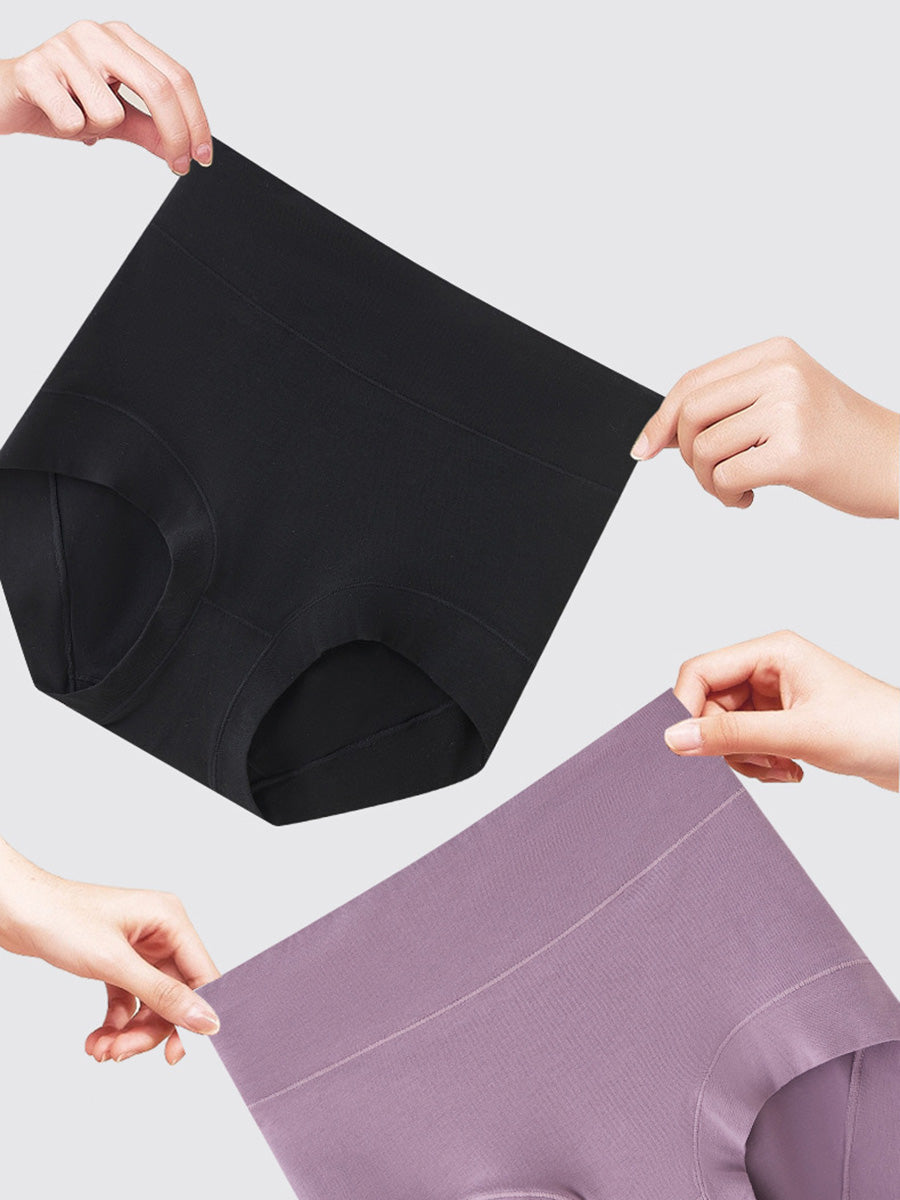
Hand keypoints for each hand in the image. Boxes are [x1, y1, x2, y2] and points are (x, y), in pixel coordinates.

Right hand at [0, 19, 211, 173]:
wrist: (5, 97)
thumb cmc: (61, 100)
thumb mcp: (115, 118)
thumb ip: (150, 129)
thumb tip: (183, 150)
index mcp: (121, 40)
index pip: (176, 77)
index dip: (196, 121)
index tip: (201, 156)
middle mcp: (97, 35)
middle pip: (158, 88)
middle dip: (174, 135)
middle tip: (178, 165)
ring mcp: (64, 47)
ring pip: (111, 112)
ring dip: (98, 129)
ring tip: (76, 116)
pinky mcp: (34, 69)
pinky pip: (73, 120)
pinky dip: (68, 129)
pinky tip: (53, 114)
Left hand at [0, 838, 219, 1063]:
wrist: (15, 911)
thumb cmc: (60, 920)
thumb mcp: (115, 963)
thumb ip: (163, 995)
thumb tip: (206, 1020)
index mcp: (170, 919)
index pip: (201, 975)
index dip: (195, 1015)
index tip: (178, 1052)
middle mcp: (160, 932)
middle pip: (174, 995)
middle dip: (149, 1029)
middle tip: (122, 1053)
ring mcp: (139, 947)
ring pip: (150, 1002)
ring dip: (129, 1031)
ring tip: (102, 1049)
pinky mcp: (117, 961)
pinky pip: (129, 1000)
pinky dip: (115, 1023)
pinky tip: (96, 1038)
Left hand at [630, 336, 898, 517]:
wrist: (896, 462)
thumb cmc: (838, 438)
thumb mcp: (784, 400)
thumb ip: (729, 405)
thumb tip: (658, 433)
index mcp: (776, 352)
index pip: (693, 381)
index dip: (661, 418)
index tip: (645, 449)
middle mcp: (782, 372)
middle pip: (690, 413)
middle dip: (685, 454)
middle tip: (708, 475)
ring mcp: (790, 410)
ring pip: (703, 449)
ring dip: (707, 481)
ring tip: (734, 489)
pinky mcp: (796, 452)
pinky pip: (726, 477)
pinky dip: (726, 497)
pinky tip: (748, 499)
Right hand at [664, 630, 898, 790]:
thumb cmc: (877, 729)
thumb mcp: (797, 734)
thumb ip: (733, 736)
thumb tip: (677, 738)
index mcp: (772, 653)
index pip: (701, 672)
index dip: (687, 708)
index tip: (685, 745)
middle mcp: (770, 670)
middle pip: (711, 705)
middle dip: (726, 741)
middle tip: (756, 761)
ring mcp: (777, 697)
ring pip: (728, 729)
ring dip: (746, 758)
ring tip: (780, 767)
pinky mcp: (785, 722)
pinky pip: (748, 745)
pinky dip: (761, 764)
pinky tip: (790, 771)